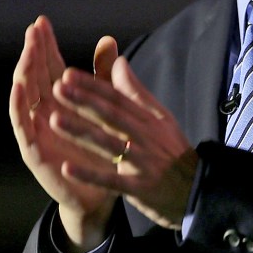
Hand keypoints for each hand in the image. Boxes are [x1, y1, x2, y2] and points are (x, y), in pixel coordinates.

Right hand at [9, 16, 116, 251]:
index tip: (42, 22)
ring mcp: (36, 131)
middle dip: (32, 52)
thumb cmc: (99, 147)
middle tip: (33, 30)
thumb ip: (102, 74)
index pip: (49, 66)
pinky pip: (22, 128)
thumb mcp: (102, 105)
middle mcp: (43, 112)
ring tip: (26, 54)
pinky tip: (17, 90)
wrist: (100, 190)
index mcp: (59, 100)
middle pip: (33, 76)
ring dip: (23, 75)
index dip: (45, 45)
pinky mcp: (34, 151)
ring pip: (24, 98)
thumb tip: (108, 40)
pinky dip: (17, 108)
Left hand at [50, 55, 198, 229]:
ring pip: (107, 144)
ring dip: (81, 132)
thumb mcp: (161, 118)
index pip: (116, 98)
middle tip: (57, 88)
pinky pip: (111, 181)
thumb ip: (136, 92)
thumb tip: (119, 62)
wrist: (198, 190)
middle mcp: (144, 137)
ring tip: (54, 120)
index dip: (92, 86)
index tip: (67, 74)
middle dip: (83, 101)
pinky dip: (90, 175)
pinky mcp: (139, 188)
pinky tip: (67, 168)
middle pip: (110, 116)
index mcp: (148, 119)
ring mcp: (141, 163)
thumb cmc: (173, 151)